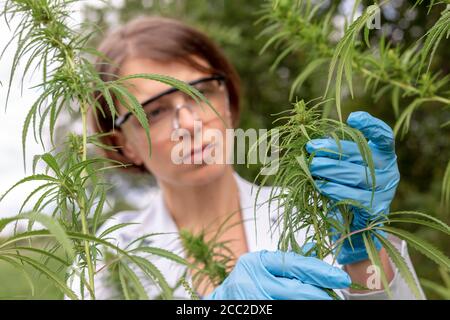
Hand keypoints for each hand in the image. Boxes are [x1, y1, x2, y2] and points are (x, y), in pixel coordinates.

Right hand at [205, 250, 350, 299]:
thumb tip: (315, 252)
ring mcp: (256, 299)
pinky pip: (285, 310)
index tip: (340, 278)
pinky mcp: (259, 312)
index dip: (321, 272)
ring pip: (296, 302)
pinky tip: (312, 304)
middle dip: (321, 293)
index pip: (295, 265)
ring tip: (326, 299)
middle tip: (337, 295)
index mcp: (256, 263)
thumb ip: (286, 262)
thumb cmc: (243, 284)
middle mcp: (254, 281)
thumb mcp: (262, 267)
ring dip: (314, 301)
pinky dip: (300, 308)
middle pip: (298, 289)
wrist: (222, 303)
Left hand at [306, 111, 399, 264]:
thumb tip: (311, 142)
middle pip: (362, 155)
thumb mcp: (343, 166)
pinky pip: (353, 197)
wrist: (353, 225)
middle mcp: (389, 172)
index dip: (372, 126)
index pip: (384, 137)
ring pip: (356, 175)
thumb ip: (335, 152)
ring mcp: (385, 192)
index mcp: (384, 156)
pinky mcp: (376, 210)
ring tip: (311, 166)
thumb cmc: (346, 187)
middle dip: (333, 150)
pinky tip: (320, 185)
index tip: (353, 118)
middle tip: (310, 148)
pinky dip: (334, 189)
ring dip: (330, 169)